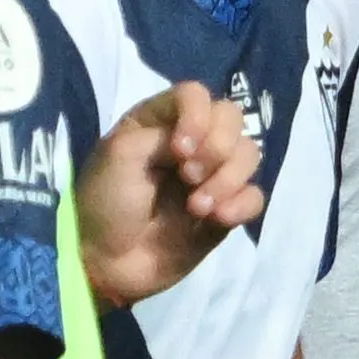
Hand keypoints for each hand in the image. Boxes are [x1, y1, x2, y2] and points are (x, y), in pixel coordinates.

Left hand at [79, 81, 264, 311]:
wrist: (104, 263)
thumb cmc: (105, 201)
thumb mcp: (120, 154)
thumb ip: (164, 134)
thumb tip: (202, 146)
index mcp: (160, 122)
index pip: (196, 95)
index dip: (198, 116)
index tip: (180, 150)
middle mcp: (190, 142)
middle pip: (231, 119)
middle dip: (218, 147)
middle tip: (188, 176)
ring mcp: (210, 177)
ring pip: (248, 155)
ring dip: (228, 179)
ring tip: (197, 207)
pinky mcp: (224, 211)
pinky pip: (254, 196)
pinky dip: (241, 204)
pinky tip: (218, 218)